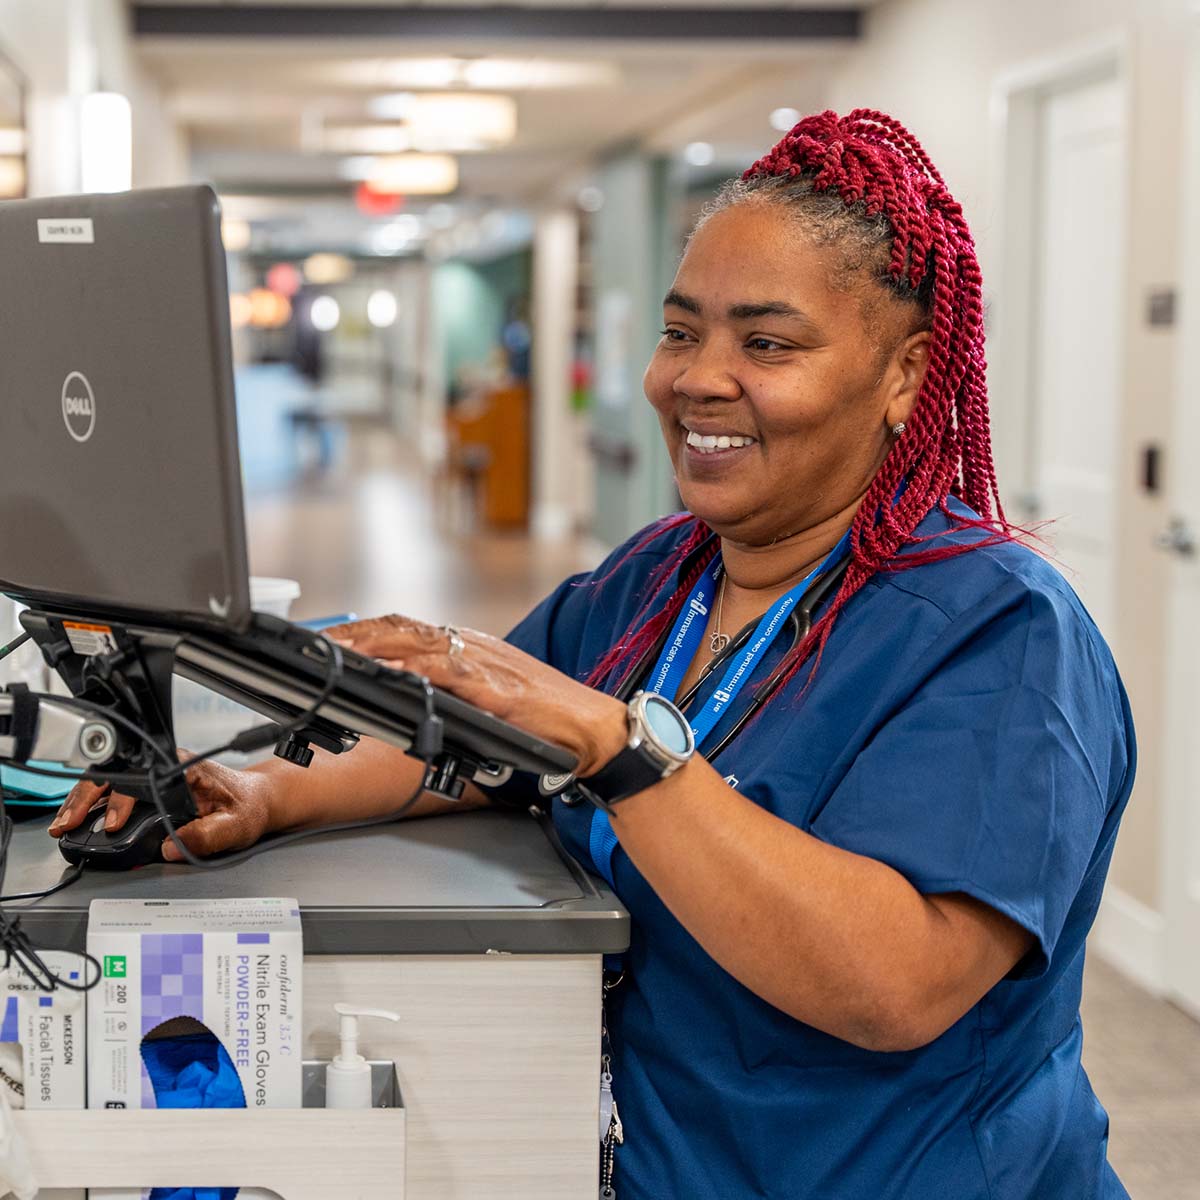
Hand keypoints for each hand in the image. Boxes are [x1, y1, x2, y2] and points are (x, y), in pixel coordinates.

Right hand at [48, 754, 276, 860]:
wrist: (256, 799)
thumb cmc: (248, 806)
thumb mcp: (235, 825)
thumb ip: (205, 836)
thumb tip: (171, 847)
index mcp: (185, 768)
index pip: (142, 779)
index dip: (122, 801)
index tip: (113, 824)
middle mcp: (165, 766)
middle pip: (115, 775)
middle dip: (86, 799)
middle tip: (68, 824)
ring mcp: (156, 775)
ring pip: (109, 782)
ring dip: (83, 801)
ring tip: (64, 825)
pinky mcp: (151, 787)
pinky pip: (115, 792)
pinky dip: (93, 805)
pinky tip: (79, 820)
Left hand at [325, 615, 628, 776]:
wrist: (593, 728)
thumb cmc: (544, 719)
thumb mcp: (487, 699)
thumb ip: (450, 692)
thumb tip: (405, 697)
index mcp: (467, 648)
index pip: (405, 629)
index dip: (363, 630)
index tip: (328, 639)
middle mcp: (472, 647)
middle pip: (401, 628)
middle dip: (355, 633)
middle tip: (316, 643)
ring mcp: (485, 665)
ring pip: (418, 643)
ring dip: (373, 646)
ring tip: (337, 652)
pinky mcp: (498, 690)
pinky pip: (448, 674)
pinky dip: (415, 670)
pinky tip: (389, 672)